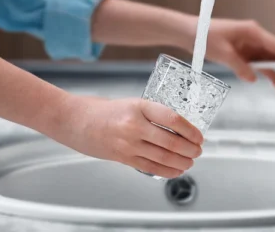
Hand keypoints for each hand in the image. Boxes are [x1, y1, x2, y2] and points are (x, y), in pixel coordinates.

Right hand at [52, 96, 203, 178]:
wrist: (75, 120)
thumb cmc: (104, 111)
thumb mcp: (132, 104)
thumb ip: (153, 115)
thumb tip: (180, 127)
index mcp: (139, 106)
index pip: (173, 119)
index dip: (191, 130)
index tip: (199, 135)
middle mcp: (134, 125)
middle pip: (172, 141)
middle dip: (190, 149)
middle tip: (198, 150)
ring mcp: (128, 143)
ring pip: (164, 157)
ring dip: (182, 162)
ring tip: (190, 161)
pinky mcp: (122, 157)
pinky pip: (151, 167)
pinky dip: (168, 171)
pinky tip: (176, 170)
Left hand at [205, 19, 274, 90]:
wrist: (190, 33)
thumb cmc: (204, 36)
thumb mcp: (222, 53)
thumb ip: (239, 66)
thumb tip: (253, 78)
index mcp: (253, 32)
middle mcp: (255, 37)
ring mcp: (251, 45)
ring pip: (272, 59)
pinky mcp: (245, 52)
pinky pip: (261, 64)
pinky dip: (268, 73)